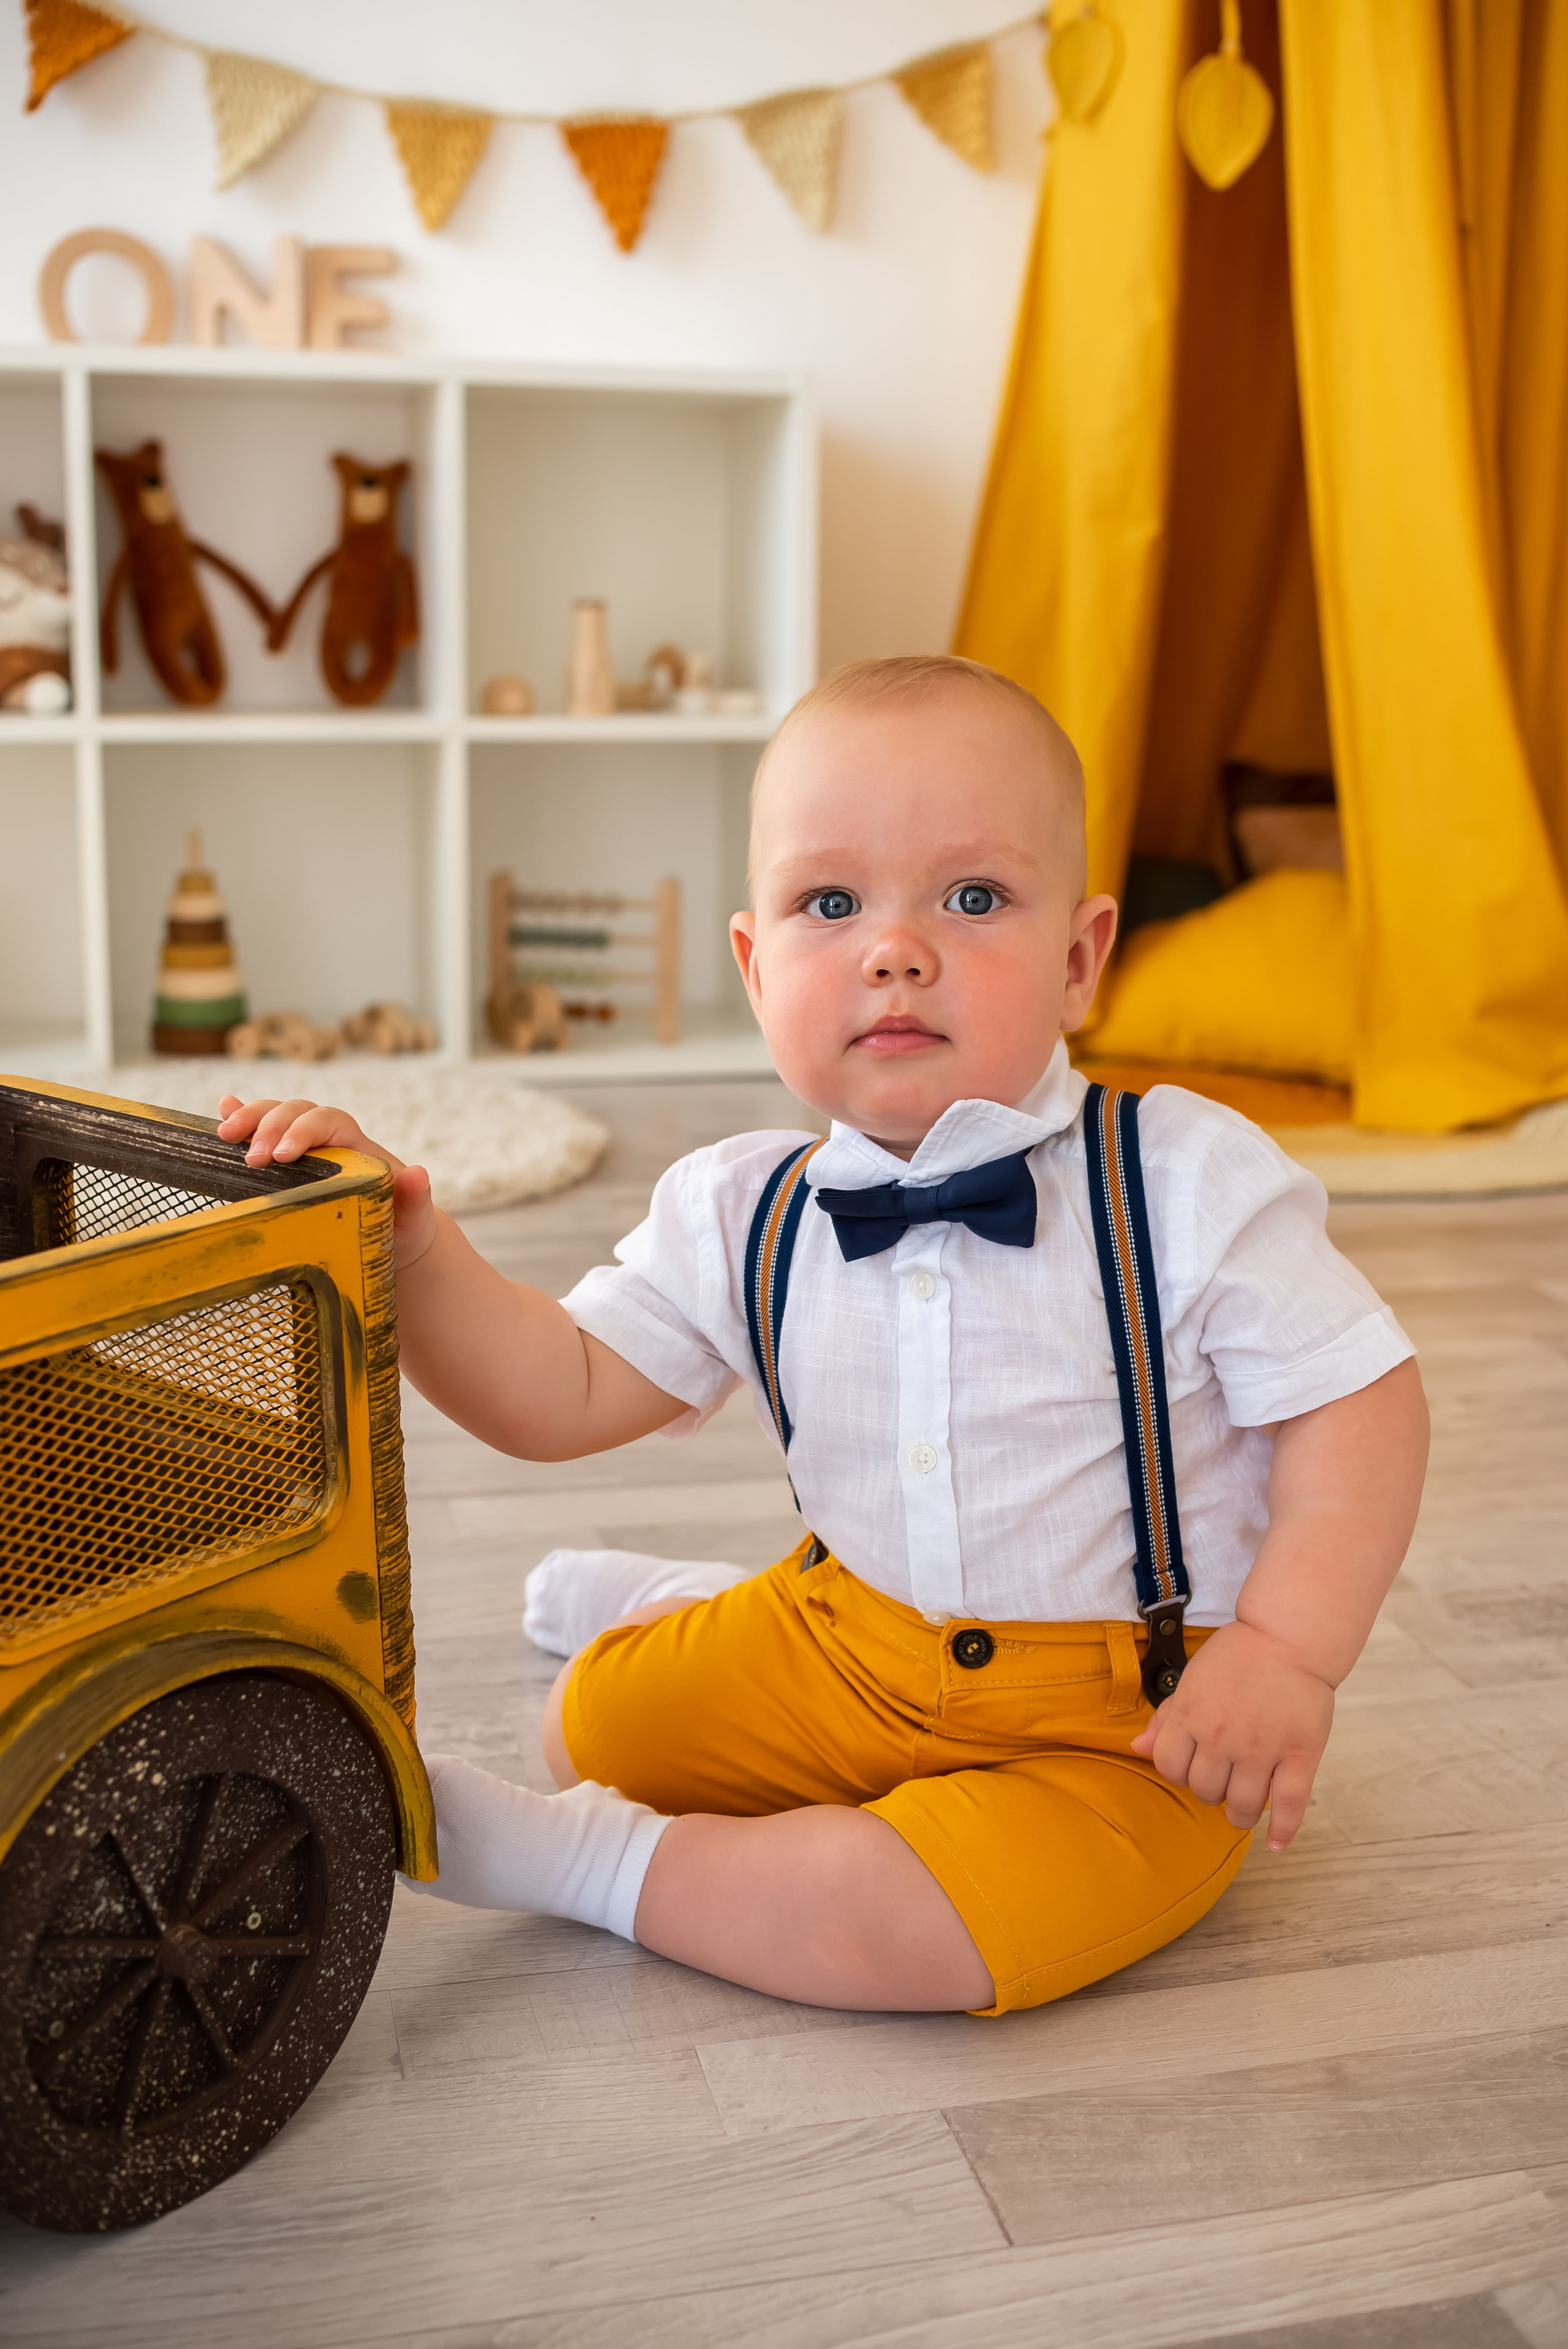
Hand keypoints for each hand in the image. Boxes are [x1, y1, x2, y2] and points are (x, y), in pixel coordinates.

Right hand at [215, 1094, 437, 1271]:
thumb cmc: (401, 1226)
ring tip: (225, 1135)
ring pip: (276, 1116)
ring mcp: (305, 1147)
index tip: (285, 1156)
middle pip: (295, 1112)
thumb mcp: (413, 1218)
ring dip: (250, 1120)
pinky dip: (244, 1120)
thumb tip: (418, 1174)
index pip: (328, 1121)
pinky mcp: (286, 1162)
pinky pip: (264, 1133)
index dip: (304, 1130)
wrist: (389, 1237)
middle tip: (251, 1157)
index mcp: (356, 1145)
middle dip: (270, 1127)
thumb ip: (415, 1198)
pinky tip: (223, 1115)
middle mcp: (329, 1139)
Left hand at [1129, 1618, 1333, 1850]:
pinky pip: (1290, 1805)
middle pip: (1205, 1791)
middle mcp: (1222, 1738)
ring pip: (1243, 1806)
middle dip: (1211, 1790)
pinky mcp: (1300, 1755)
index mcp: (1191, 1716)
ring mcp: (1262, 1749)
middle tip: (1225, 1777)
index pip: (1169, 1768)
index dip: (1178, 1771)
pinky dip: (1283, 1831)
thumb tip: (1138, 1748)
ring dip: (1241, 1813)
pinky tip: (1276, 1843)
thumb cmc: (1238, 1656)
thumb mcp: (1191, 1680)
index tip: (1193, 1766)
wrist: (1288, 1637)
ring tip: (1245, 1805)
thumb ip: (1166, 1717)